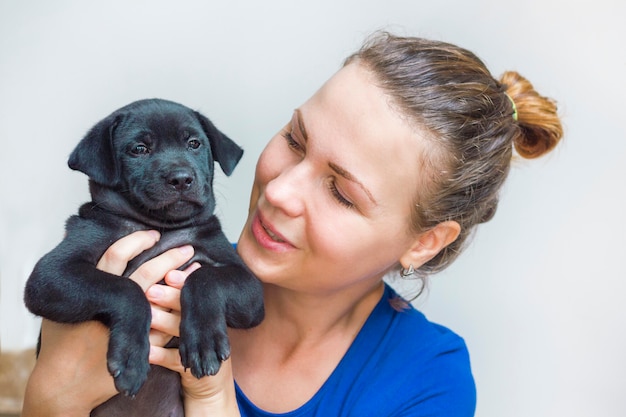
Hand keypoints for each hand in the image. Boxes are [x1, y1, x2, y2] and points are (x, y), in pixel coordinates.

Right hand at [22, 230, 195, 416]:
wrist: (65, 383)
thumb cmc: (63, 340)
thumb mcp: (64, 303)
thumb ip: (78, 271)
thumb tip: (71, 231)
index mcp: (92, 290)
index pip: (116, 256)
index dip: (136, 242)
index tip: (154, 235)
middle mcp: (109, 306)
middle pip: (145, 273)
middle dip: (169, 258)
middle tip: (187, 248)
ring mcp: (126, 326)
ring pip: (160, 298)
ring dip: (181, 281)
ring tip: (197, 269)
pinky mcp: (140, 346)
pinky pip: (165, 325)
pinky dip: (180, 310)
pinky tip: (192, 300)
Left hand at [146, 269, 240, 415]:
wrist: (212, 382)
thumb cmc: (195, 344)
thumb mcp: (190, 320)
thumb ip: (181, 301)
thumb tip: (164, 271)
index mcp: (207, 313)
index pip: (195, 293)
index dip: (183, 282)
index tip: (170, 272)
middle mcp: (209, 328)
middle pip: (188, 310)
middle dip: (171, 298)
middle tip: (152, 289)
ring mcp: (205, 348)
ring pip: (182, 333)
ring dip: (164, 323)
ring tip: (149, 314)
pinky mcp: (197, 369)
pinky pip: (176, 361)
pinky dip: (160, 355)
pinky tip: (147, 350)